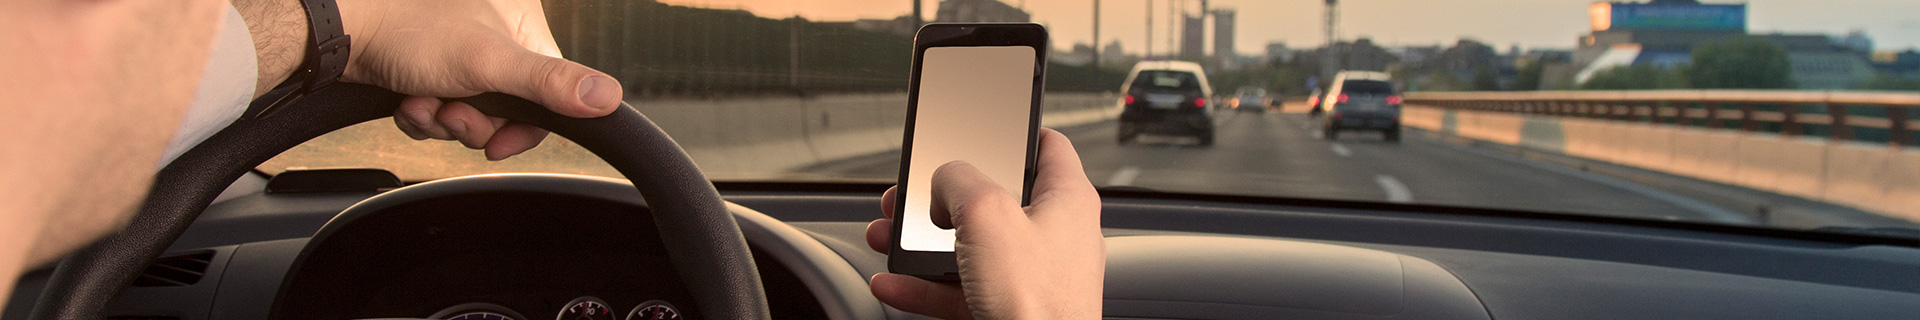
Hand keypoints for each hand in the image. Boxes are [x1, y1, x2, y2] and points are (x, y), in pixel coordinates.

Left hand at [337, 0, 620, 159]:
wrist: (340, 30)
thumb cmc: (407, 27)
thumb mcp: (490, 62)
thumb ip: (551, 83)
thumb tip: (610, 98)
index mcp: (521, 22)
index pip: (549, 92)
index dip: (522, 126)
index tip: (496, 142)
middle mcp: (495, 33)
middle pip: (506, 108)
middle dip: (471, 121)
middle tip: (450, 111)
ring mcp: (460, 52)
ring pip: (471, 113)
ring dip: (442, 120)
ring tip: (421, 101)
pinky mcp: (429, 67)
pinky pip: (441, 110)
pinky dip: (422, 115)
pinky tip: (406, 100)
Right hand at [863, 128, 1105, 318]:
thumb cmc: (1037, 301)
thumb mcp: (985, 214)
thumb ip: (958, 180)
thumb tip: (944, 181)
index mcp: (1067, 199)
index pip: (1046, 145)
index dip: (1013, 129)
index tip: (981, 125)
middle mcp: (1055, 235)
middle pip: (993, 199)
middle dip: (941, 197)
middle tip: (910, 194)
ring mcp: (1033, 277)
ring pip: (970, 247)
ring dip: (922, 242)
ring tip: (888, 235)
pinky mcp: (1012, 311)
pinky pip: (962, 290)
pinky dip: (925, 286)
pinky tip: (894, 281)